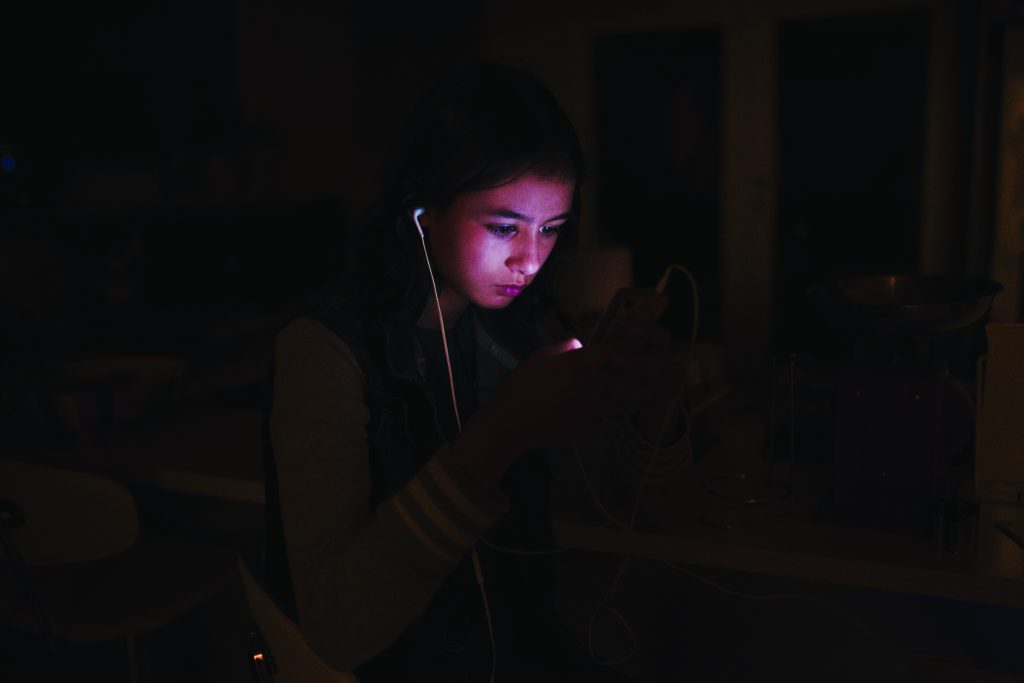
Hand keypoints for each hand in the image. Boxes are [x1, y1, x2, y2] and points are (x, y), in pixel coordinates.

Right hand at [453, 331, 680, 485]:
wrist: (512, 423)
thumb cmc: (522, 385)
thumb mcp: (542, 357)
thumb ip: (566, 349)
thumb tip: (580, 345)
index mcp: (580, 363)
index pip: (618, 349)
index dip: (637, 343)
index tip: (650, 338)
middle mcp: (592, 384)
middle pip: (631, 377)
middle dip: (649, 370)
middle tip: (662, 367)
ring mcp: (593, 408)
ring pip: (627, 401)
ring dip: (639, 394)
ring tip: (650, 391)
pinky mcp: (590, 427)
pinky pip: (607, 418)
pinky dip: (611, 414)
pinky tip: (613, 412)